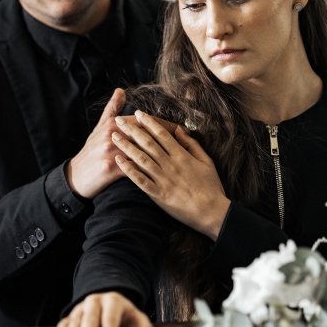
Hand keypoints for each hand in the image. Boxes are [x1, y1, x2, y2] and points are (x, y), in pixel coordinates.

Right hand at [54, 291, 154, 326]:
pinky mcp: (72, 314)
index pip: (111, 316)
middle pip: (90, 316)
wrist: (109, 301)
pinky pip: (64, 321)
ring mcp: (82, 307)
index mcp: (113, 301)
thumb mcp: (137, 317)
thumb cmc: (124, 314)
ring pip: (75, 319)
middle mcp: (95, 301)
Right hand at [67, 90, 179, 198]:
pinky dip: (149, 170)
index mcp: (111, 125)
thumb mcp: (99, 128)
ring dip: (161, 154)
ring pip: (141, 150)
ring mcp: (110, 152)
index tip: (178, 127)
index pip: (141, 121)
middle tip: (184, 142)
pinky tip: (162, 173)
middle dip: (165, 138)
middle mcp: (111, 136)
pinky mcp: (110, 169)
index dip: (160, 124)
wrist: (76, 177)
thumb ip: (112, 109)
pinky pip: (134, 169)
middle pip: (144, 134)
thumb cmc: (90, 152)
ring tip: (178, 157)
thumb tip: (121, 90)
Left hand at [112, 112, 230, 239]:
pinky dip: (128, 169)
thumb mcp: (207, 161)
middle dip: (131, 130)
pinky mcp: (157, 194)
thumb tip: (179, 129)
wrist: (212, 212)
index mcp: (182, 156)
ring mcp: (163, 179)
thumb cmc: (211, 187)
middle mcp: (170, 165)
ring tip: (114, 136)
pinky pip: (140, 180)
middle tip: (118, 121)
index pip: (161, 134)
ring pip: (141, 158)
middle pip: (147, 143)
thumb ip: (192, 145)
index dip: (148, 122)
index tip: (138, 113)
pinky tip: (119, 160)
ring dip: (126, 146)